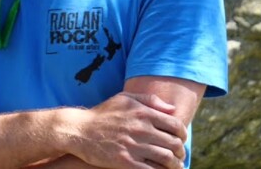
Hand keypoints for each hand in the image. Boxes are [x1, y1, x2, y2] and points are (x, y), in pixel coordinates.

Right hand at [67, 92, 187, 168]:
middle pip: (174, 144)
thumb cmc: (102, 114)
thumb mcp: (124, 98)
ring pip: (167, 159)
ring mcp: (133, 146)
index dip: (182, 134)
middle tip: (179, 155)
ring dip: (175, 165)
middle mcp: (140, 129)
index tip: (180, 139)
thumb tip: (172, 109)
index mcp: (142, 113)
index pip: (175, 125)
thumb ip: (149, 100)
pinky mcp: (125, 162)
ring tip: (175, 166)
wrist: (78, 130)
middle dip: (180, 152)